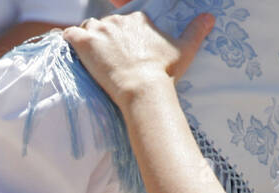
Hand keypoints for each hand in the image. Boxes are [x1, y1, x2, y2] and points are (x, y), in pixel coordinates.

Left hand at [63, 11, 214, 101]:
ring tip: (91, 56)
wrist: (141, 89)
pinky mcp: (84, 43)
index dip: (123, 36)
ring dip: (88, 38)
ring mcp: (100, 30)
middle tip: (108, 59)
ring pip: (87, 26)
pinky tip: (70, 49)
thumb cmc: (163, 73)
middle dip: (106, 38)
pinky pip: (69, 34)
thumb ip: (196, 31)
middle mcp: (118, 20)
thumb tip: (210, 18)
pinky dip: (68, 40)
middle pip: (106, 24)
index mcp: (139, 19)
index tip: (124, 51)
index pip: (126, 22)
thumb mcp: (184, 50)